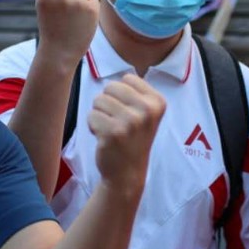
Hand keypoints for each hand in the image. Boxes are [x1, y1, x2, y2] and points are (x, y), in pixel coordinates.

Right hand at [35, 0, 99, 67]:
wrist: (59, 53)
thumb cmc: (52, 30)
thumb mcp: (46, 8)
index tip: (56, 9)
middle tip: (65, 18)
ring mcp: (76, 1)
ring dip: (83, 0)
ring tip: (75, 17)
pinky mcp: (90, 8)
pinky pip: (94, 0)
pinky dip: (91, 10)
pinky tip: (83, 21)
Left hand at [89, 75, 165, 193]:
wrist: (127, 173)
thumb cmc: (132, 139)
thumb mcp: (145, 114)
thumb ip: (135, 93)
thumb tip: (121, 75)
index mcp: (157, 102)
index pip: (127, 79)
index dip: (120, 95)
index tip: (129, 113)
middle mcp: (147, 110)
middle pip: (110, 87)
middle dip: (107, 103)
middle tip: (116, 122)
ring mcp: (131, 122)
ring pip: (99, 100)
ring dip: (99, 115)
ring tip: (111, 130)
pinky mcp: (113, 133)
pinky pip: (91, 115)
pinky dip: (93, 126)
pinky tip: (104, 138)